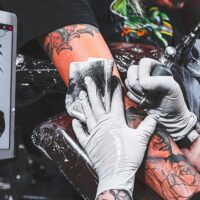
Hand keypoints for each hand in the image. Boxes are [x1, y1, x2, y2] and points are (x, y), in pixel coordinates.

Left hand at [72, 76, 156, 198]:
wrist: (116, 173)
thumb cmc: (129, 156)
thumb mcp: (141, 139)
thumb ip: (147, 126)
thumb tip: (155, 116)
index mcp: (116, 121)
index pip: (115, 102)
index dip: (115, 90)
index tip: (112, 80)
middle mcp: (103, 124)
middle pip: (97, 104)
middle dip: (93, 91)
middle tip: (87, 80)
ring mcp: (93, 133)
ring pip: (88, 115)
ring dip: (84, 104)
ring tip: (80, 94)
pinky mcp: (88, 143)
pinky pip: (80, 133)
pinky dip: (77, 127)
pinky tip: (74, 120)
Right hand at [125, 57, 196, 140]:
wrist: (169, 117)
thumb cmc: (174, 102)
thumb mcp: (173, 88)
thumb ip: (160, 82)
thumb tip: (142, 82)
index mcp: (156, 67)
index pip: (143, 63)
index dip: (143, 74)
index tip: (147, 85)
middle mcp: (146, 73)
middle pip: (131, 71)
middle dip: (137, 85)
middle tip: (147, 93)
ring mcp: (139, 83)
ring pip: (128, 82)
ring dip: (137, 93)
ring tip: (148, 98)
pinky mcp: (134, 92)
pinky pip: (127, 92)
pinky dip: (135, 98)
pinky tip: (144, 101)